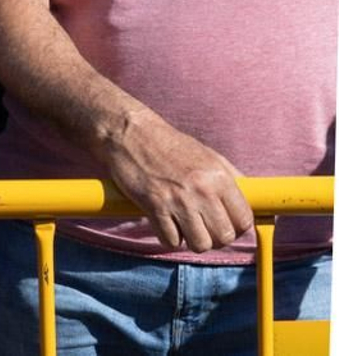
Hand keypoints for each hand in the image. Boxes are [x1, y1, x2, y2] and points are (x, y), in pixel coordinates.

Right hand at [101, 112, 252, 252]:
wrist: (130, 133)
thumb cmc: (168, 143)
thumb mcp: (207, 155)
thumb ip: (229, 178)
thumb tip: (249, 201)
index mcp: (219, 176)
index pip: (244, 220)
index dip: (236, 228)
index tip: (225, 224)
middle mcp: (202, 189)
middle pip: (224, 237)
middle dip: (214, 237)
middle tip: (203, 227)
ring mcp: (177, 199)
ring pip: (200, 244)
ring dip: (191, 240)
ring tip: (184, 226)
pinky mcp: (154, 206)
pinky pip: (170, 240)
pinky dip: (167, 236)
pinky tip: (164, 222)